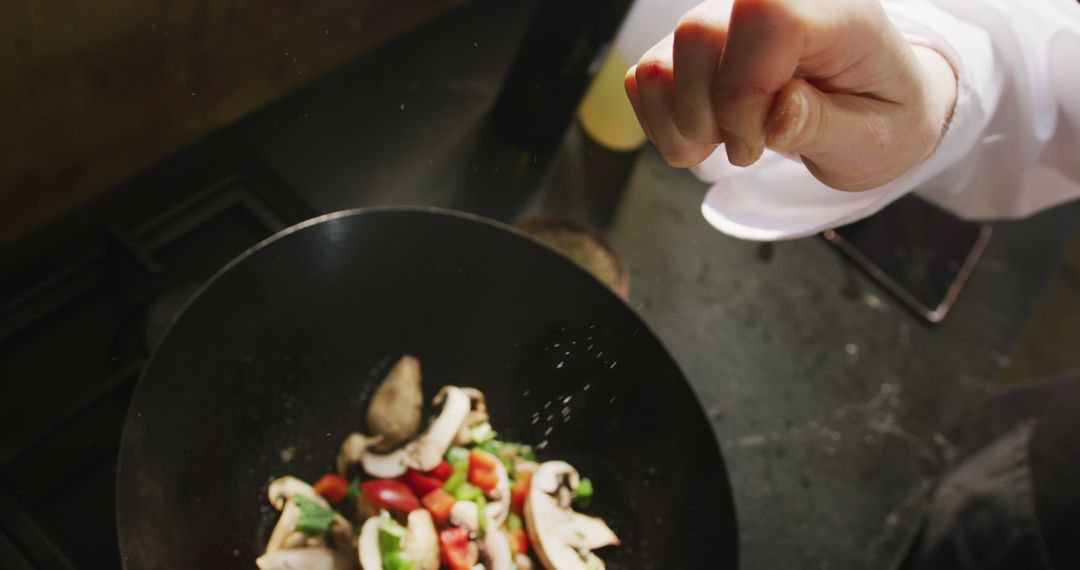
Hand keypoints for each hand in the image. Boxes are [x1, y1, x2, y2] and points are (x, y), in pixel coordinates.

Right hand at [624, 0, 957, 190]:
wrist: (866, 110)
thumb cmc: (878, 120)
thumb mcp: (874, 140)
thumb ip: (826, 126)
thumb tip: (777, 114)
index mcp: (835, 12)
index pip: (764, 14)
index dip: (745, 88)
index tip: (760, 140)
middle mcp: (773, 0)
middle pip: (697, 33)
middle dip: (711, 114)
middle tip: (749, 149)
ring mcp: (723, 19)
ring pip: (661, 61)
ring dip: (685, 125)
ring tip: (728, 142)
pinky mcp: (689, 46)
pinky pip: (644, 80)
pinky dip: (665, 124)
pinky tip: (707, 134)